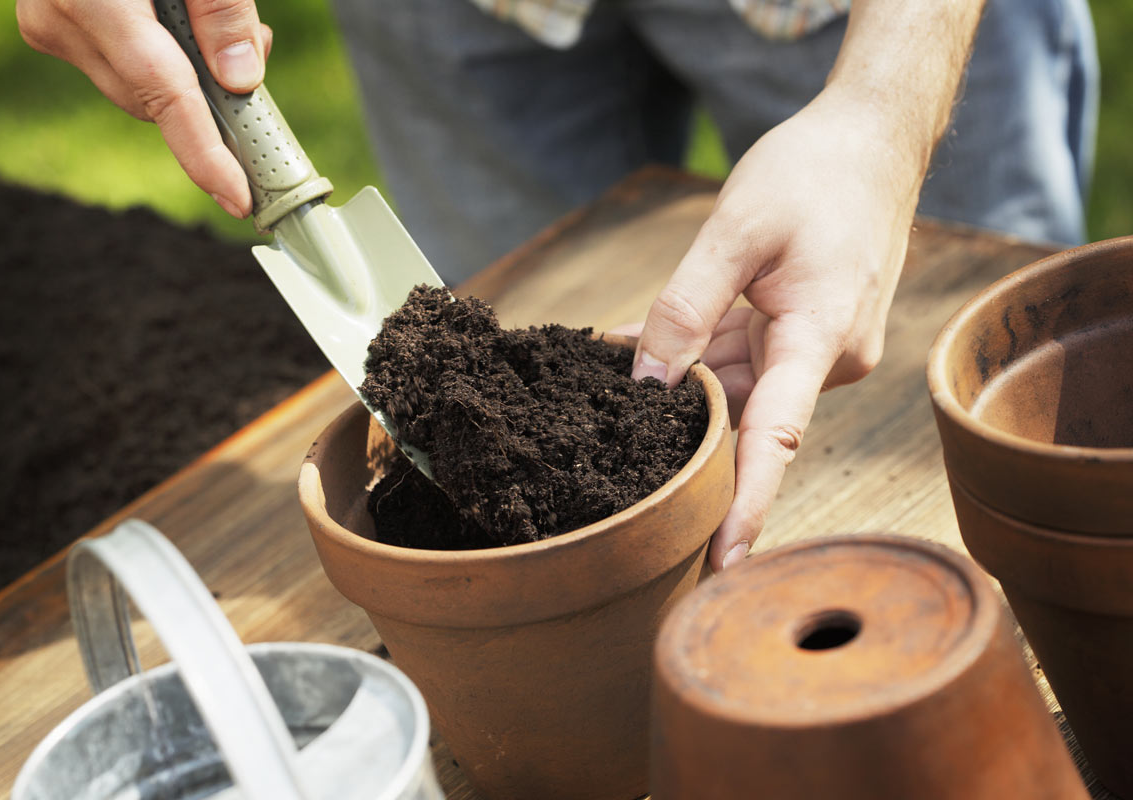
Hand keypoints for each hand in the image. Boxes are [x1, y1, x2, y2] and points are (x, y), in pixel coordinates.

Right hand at [17, 0, 271, 217]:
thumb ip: (224, 12)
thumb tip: (242, 81)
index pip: (163, 96)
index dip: (205, 155)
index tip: (238, 197)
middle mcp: (59, 20)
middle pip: (155, 98)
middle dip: (211, 95)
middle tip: (255, 52)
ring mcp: (49, 25)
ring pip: (139, 86)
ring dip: (188, 73)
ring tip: (214, 25)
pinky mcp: (53, 24)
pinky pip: (120, 64)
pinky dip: (160, 57)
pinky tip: (178, 25)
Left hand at [628, 87, 923, 570]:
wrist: (874, 138)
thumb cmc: (812, 174)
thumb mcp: (734, 231)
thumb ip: (686, 308)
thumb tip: (647, 384)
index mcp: (820, 338)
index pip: (777, 439)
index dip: (748, 504)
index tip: (724, 562)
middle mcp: (826, 359)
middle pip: (745, 418)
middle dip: (683, 432)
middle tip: (618, 464)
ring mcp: (818, 349)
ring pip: (738, 387)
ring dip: (682, 385)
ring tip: (608, 385)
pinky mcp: (807, 333)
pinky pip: (744, 358)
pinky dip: (700, 354)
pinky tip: (640, 347)